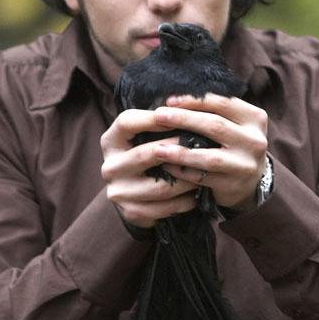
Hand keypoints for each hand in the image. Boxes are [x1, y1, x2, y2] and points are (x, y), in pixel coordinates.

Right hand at [100, 109, 202, 228]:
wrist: (136, 194)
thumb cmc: (149, 154)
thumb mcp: (146, 136)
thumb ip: (161, 123)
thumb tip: (193, 107)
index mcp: (111, 141)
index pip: (127, 122)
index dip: (153, 117)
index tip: (180, 113)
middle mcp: (110, 166)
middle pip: (146, 154)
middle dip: (179, 149)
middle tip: (206, 144)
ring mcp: (118, 192)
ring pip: (161, 186)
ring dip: (189, 178)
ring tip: (208, 170)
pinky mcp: (131, 212)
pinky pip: (165, 208)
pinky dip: (186, 201)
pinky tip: (199, 192)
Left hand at [147, 94, 269, 211]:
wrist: (253, 181)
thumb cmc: (235, 144)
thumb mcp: (235, 124)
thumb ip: (216, 111)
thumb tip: (175, 99)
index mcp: (255, 118)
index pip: (223, 103)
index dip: (195, 100)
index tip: (169, 100)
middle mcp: (255, 140)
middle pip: (215, 125)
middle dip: (183, 119)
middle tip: (158, 116)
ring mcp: (246, 164)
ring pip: (209, 156)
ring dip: (180, 151)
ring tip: (157, 148)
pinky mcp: (234, 184)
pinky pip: (203, 177)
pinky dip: (182, 171)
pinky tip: (166, 166)